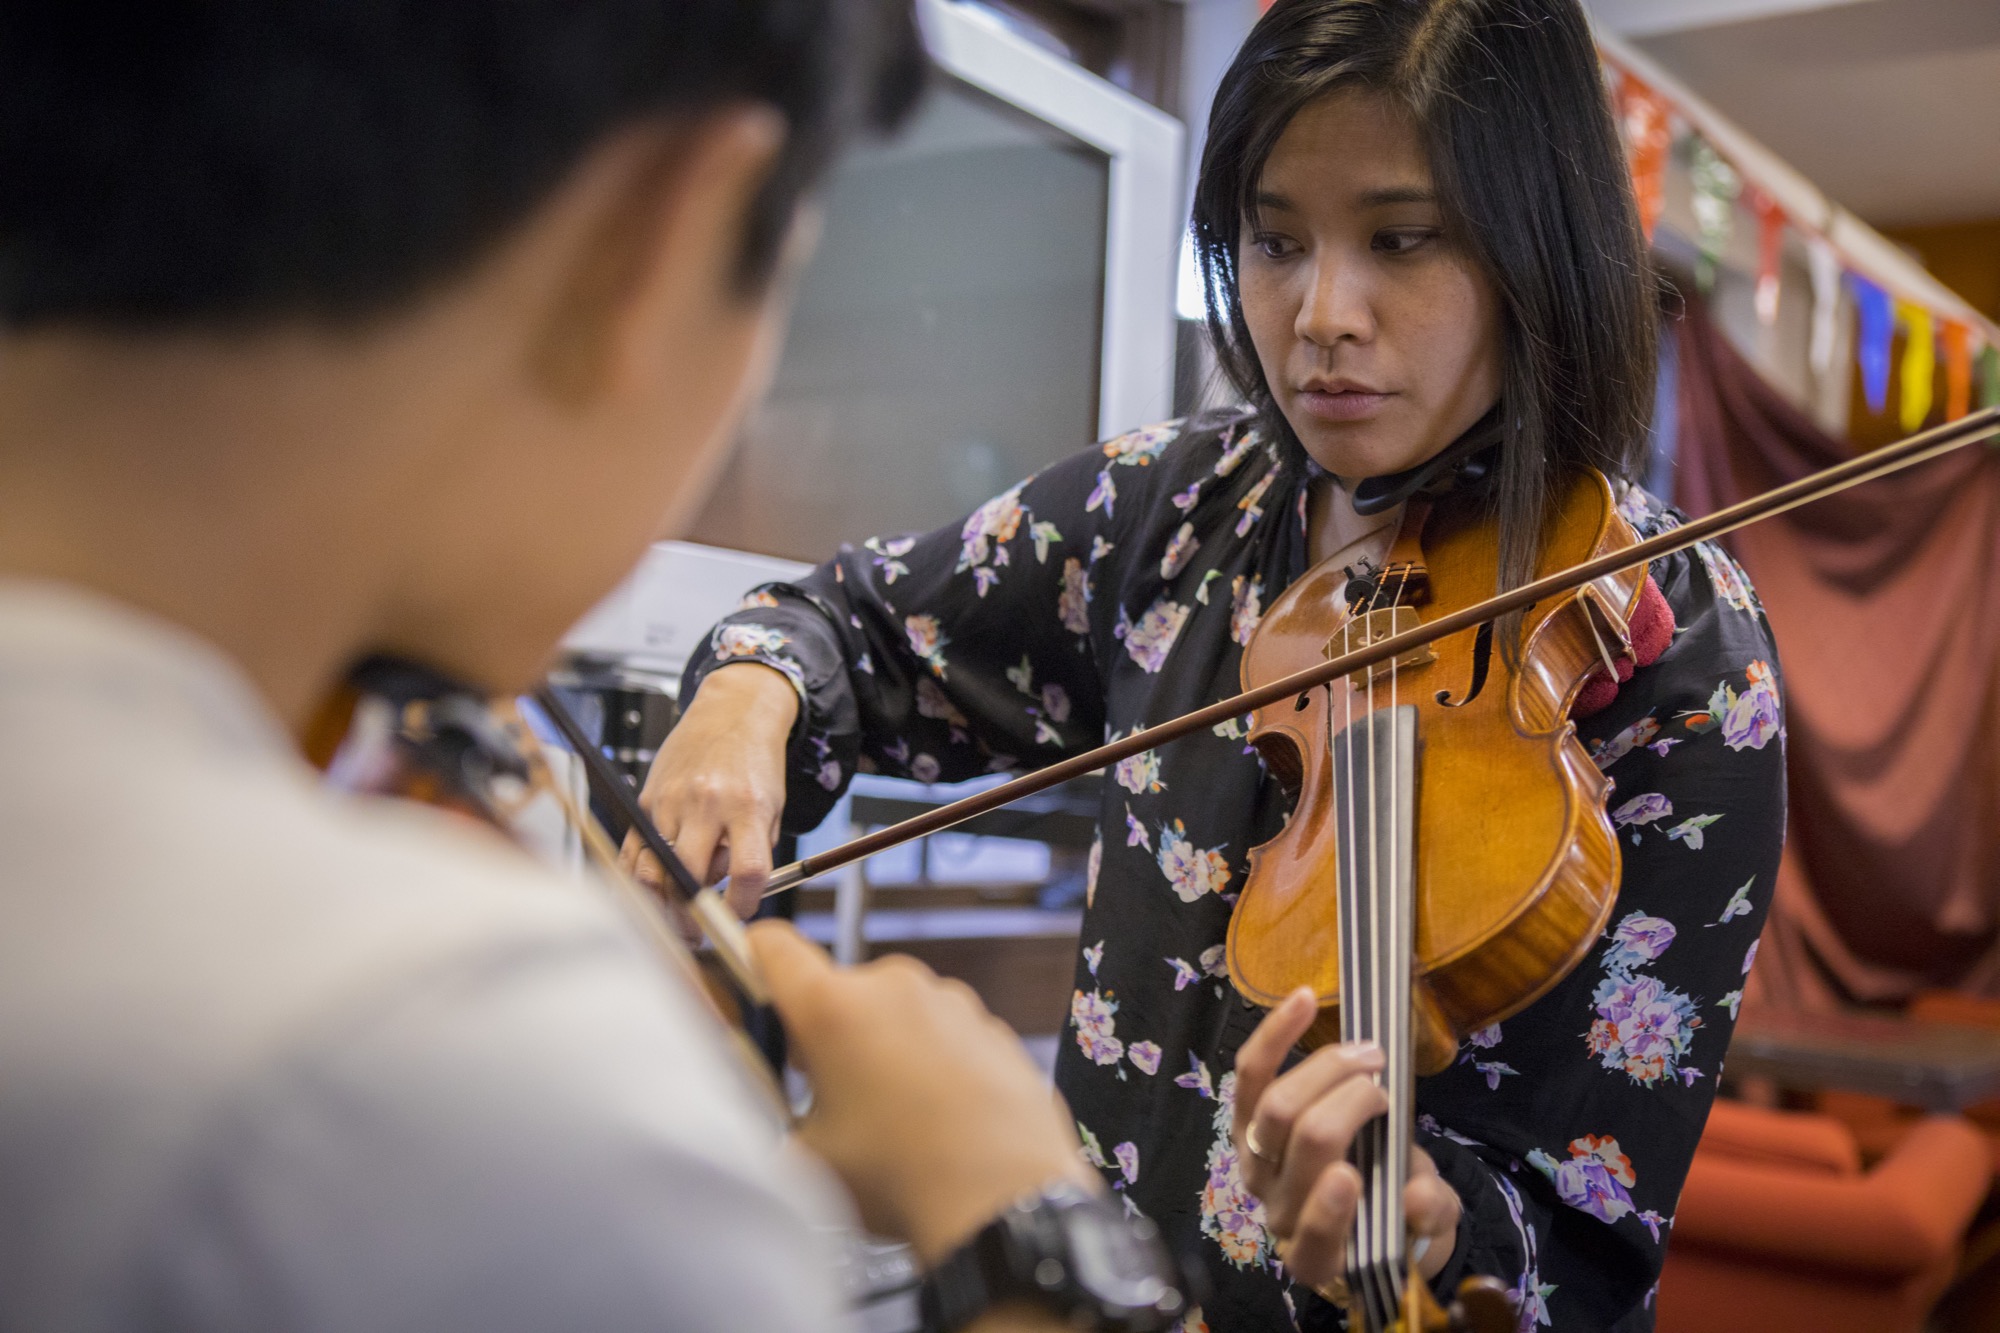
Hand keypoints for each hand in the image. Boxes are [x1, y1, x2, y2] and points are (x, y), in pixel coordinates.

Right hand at [622, 662, 797, 917]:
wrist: (731, 711)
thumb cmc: (755, 763)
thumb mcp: (771, 806)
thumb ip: (752, 850)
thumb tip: (725, 896)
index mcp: (748, 807)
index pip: (748, 872)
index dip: (742, 905)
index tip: (737, 916)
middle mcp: (707, 804)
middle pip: (689, 876)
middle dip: (691, 917)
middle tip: (695, 934)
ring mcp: (671, 801)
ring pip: (652, 868)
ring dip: (659, 902)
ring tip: (671, 916)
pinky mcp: (646, 798)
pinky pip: (633, 849)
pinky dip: (638, 875)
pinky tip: (650, 888)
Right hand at [750, 922, 1101, 1264]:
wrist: (1004, 1199)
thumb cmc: (902, 1178)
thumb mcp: (808, 1156)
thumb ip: (773, 1116)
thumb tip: (763, 1109)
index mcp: (834, 1008)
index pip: (773, 946)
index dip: (749, 956)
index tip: (746, 979)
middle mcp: (893, 987)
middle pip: (838, 990)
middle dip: (826, 1033)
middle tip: (829, 1091)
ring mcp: (950, 1002)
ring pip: (893, 1012)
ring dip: (883, 1047)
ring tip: (893, 1116)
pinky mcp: (991, 1026)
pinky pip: (943, 1032)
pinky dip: (933, 1062)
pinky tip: (938, 1117)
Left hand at [1233, 989, 1459, 1291]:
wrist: (1361, 1205)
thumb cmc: (1395, 1214)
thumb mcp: (1427, 1222)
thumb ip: (1428, 1214)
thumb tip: (1418, 1199)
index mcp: (1321, 1256)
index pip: (1314, 1242)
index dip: (1325, 1212)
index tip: (1350, 1176)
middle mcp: (1277, 1212)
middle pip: (1301, 1148)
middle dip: (1347, 1103)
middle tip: (1385, 1079)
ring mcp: (1254, 1165)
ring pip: (1273, 1108)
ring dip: (1323, 1068)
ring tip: (1367, 1051)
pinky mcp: (1244, 1123)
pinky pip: (1252, 1075)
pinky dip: (1276, 1035)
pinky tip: (1304, 999)